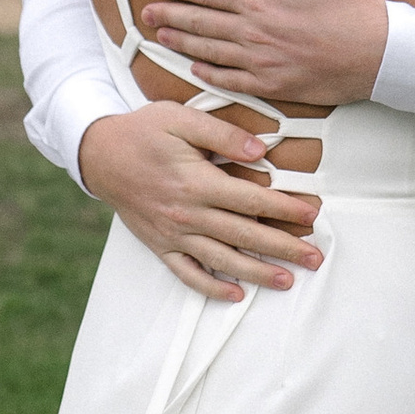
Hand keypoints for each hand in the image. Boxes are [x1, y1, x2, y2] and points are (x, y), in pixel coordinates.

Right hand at [78, 99, 327, 303]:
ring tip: (287, 281)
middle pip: (245, 235)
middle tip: (315, 259)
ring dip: (257, 273)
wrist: (99, 154)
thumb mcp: (180, 118)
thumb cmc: (143, 131)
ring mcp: (173, 234)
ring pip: (222, 260)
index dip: (285, 209)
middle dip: (284, 249)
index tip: (312, 215)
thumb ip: (222, 135)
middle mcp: (187, 213)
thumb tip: (261, 150)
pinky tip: (235, 295)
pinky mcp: (160, 245)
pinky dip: (211, 287)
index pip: (252, 200)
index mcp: (197, 182)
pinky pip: (188, 273)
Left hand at [143, 0, 389, 107]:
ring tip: (162, 38)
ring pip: (209, 53)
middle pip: (199, 24)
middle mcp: (253, 32)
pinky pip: (231, 81)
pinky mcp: (275, 86)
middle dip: (170, 16)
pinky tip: (196, 70)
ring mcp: (262, 62)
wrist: (385, 55)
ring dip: (182, 45)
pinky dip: (209, 75)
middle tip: (146, 14)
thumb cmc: (358, 3)